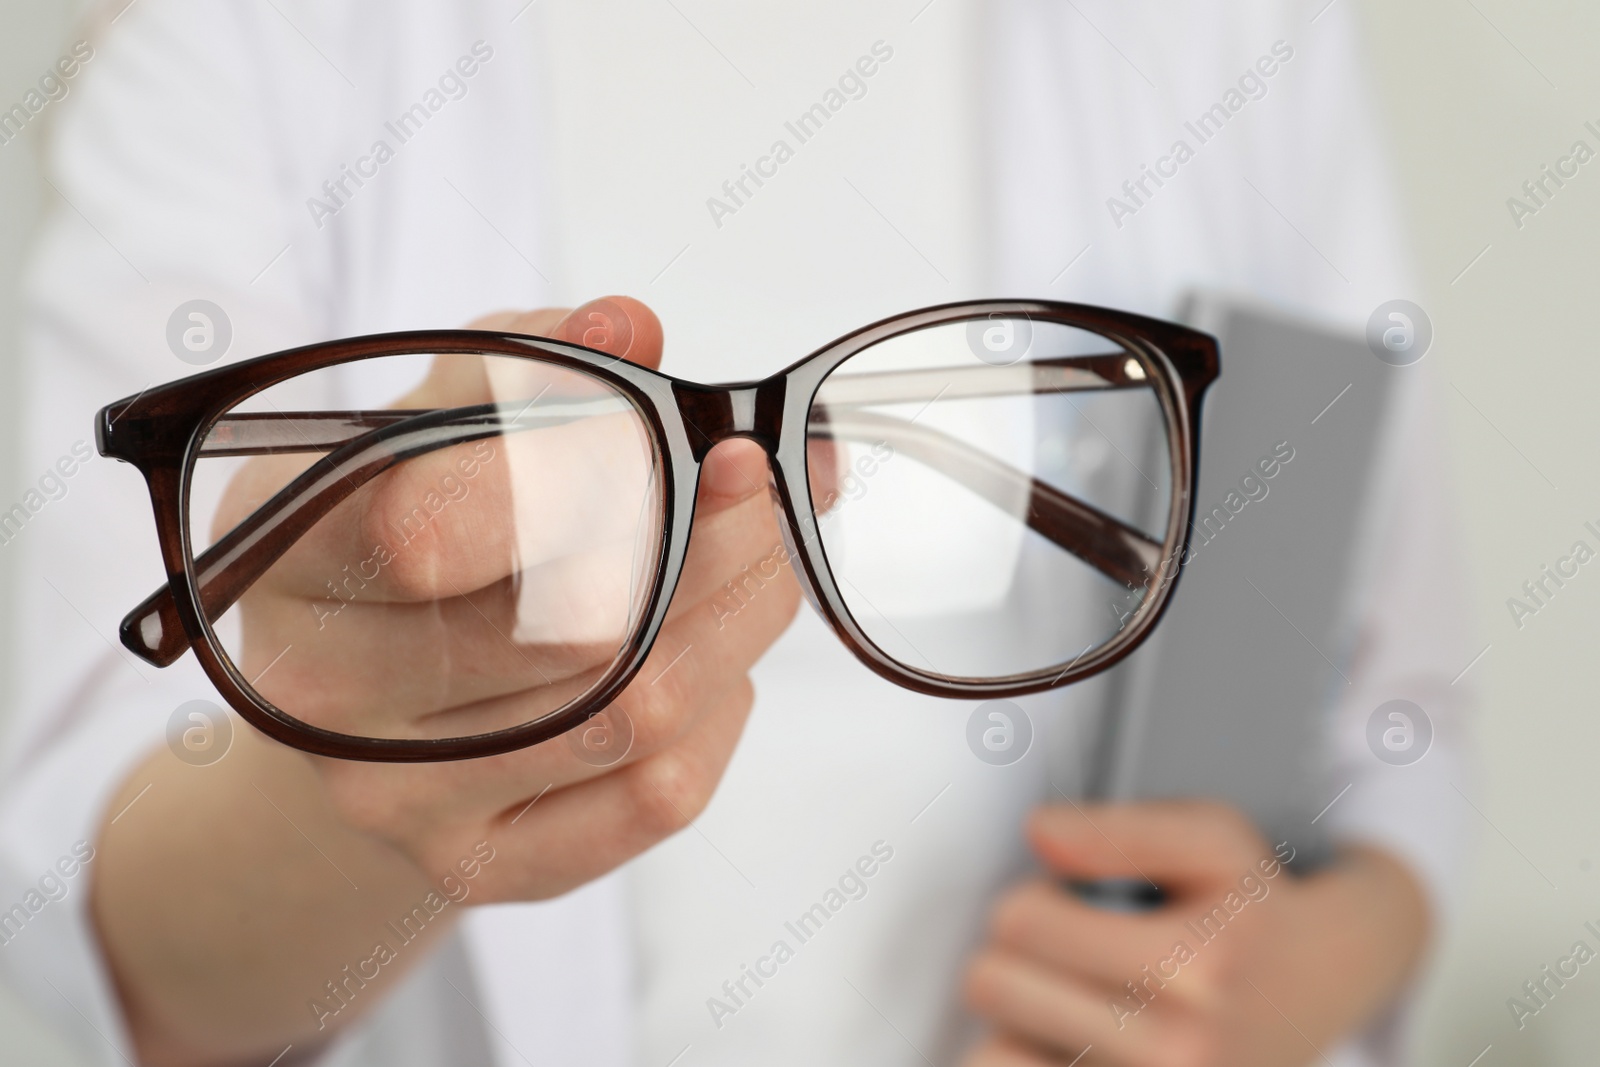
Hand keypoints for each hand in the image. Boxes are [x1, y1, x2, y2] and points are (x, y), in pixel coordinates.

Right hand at [220, 295, 800, 897]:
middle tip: (760, 482)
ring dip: (736, 614)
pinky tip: (716, 661)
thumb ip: (528, 360)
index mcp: (293, 551)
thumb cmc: (408, 526)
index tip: (695, 433)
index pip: (437, 523)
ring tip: (758, 551)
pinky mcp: (481, 865)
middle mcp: (322, 691)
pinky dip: (720, 713)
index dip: (592, 472)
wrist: (362, 699)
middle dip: (711, 539)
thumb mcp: (435, 418)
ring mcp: (398, 796)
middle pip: (575, 626)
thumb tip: (629, 328)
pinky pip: (657, 796)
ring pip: (637, 710)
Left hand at [961, 802, 1429, 1066]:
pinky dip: (1029, 1058)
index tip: (1067, 904)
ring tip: (1070, 1005)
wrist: (1327, 984)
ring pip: (991, 1055)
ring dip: (1015, 1025)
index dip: (1031, 900)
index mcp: (1196, 966)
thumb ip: (1124, 829)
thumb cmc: (1259, 906)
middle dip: (1016, 958)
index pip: (1021, 923)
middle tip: (1068, 954)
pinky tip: (1069, 1044)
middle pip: (992, 986)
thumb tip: (1041, 831)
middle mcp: (1181, 1050)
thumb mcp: (1213, 839)